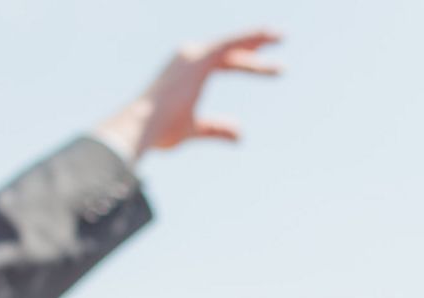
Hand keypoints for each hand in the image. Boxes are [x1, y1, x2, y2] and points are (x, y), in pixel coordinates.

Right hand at [92, 29, 282, 163]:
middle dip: (254, 44)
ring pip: (231, 43)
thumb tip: (241, 135)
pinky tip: (269, 37)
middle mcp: (187, 57)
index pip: (223, 62)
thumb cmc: (160, 131)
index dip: (248, 63)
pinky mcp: (198, 59)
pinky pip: (230, 45)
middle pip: (228, 48)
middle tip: (279, 39)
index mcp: (186, 72)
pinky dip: (250, 39)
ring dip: (256, 38)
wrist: (142, 127)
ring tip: (281, 36)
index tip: (270, 67)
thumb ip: (216, 129)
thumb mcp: (193, 129)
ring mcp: (192, 56)